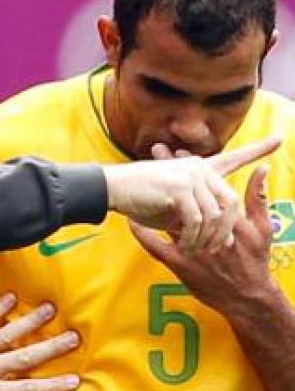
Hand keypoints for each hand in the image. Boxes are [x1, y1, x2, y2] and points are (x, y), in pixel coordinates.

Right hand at [103, 136, 279, 253]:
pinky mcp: (179, 188)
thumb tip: (216, 235)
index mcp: (200, 168)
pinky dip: (192, 238)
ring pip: (214, 215)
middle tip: (220, 249)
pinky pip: (196, 220)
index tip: (280, 139)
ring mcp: (190, 176)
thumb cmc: (139, 198)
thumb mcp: (173, 205)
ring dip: (206, 239)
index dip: (258, 150)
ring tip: (196, 251)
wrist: (112, 189)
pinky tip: (185, 246)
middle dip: (227, 230)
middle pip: (231, 202)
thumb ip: (195, 212)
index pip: (235, 157)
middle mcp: (199, 168)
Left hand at [130, 164, 274, 312]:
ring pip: (166, 218)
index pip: (205, 187)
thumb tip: (263, 169)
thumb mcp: (263, 228)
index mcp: (225, 218)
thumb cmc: (254, 260)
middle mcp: (205, 230)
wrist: (247, 296)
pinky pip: (156, 247)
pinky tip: (131, 221)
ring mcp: (191, 247)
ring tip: (140, 181)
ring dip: (152, 199)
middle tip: (155, 154)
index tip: (179, 151)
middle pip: (182, 197)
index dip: (192, 169)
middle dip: (168, 174)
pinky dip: (143, 233)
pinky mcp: (180, 265)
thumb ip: (258, 198)